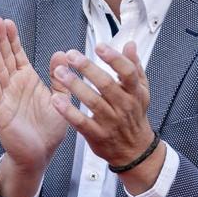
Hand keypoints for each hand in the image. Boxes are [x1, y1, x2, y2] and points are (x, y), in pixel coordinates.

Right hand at [0, 17, 67, 178]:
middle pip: (5, 57)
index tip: (8, 20)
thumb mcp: (60, 98)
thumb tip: (61, 53)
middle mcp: (14, 85)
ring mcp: (6, 97)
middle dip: (1, 39)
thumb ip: (59, 77)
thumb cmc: (49, 128)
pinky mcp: (1, 111)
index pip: (17, 54)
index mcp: (27, 80)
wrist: (40, 154)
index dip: (12, 38)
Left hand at [50, 42, 159, 191]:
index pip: (127, 72)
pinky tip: (57, 101)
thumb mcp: (140, 91)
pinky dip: (68, 112)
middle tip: (72, 56)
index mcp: (134, 92)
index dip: (114, 58)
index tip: (100, 47)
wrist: (134, 151)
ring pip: (92, 102)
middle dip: (88, 68)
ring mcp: (110, 121)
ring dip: (75, 86)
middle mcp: (123, 106)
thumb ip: (134, 66)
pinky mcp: (97, 135)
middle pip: (106, 84)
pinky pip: (81, 123)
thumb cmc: (134, 116)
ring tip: (59, 73)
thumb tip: (129, 45)